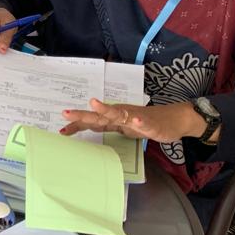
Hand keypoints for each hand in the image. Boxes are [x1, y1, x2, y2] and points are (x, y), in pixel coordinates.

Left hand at [61, 99, 205, 142]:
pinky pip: (144, 123)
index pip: (92, 121)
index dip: (77, 125)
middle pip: (99, 115)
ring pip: (118, 114)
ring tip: (93, 103)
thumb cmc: (145, 123)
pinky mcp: (150, 123)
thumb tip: (85, 128)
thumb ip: (105, 127)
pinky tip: (135, 121)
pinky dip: (139, 122)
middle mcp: (121, 115)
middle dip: (83, 115)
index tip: (61, 131)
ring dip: (106, 109)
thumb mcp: (122, 128)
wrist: (173, 120)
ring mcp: (135, 117)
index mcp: (113, 118)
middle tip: (66, 113)